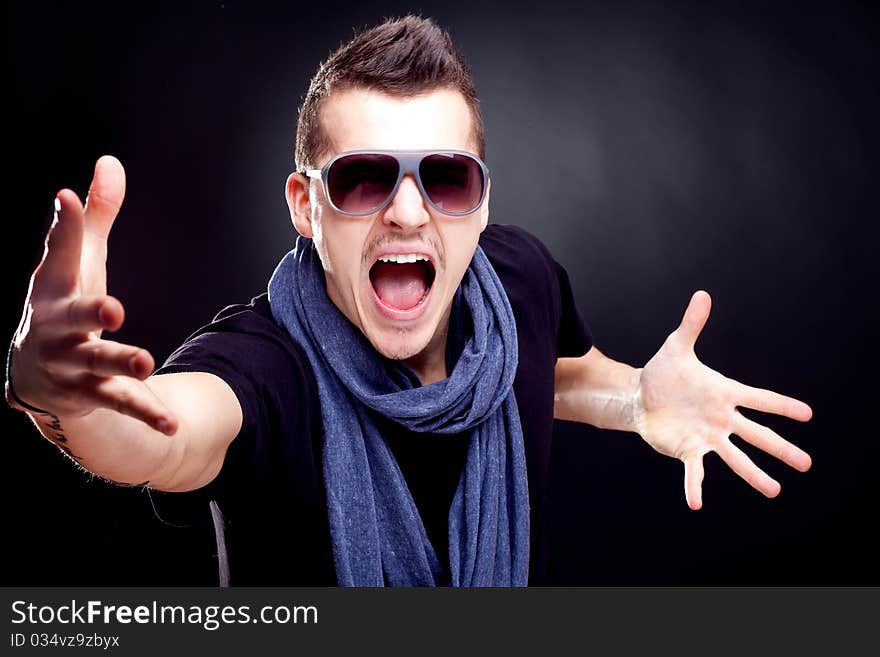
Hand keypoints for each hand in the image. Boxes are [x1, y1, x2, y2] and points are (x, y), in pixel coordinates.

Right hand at [8, 156, 176, 433]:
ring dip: (121, 363)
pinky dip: (147, 414)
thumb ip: (94, 217)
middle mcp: (58, 328)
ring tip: (147, 362)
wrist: (33, 375)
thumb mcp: (76, 263)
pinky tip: (173, 425)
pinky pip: (122, 404)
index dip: (64, 225)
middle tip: (112, 307)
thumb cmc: (61, 304)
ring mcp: (74, 364)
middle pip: (76, 318)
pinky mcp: (93, 394)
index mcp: (54, 288)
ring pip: (98, 365)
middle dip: (91, 311)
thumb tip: (109, 162)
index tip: (67, 196)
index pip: (60, 252)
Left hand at [635, 290, 811, 509]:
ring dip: (754, 475)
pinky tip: (696, 504)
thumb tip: (702, 294)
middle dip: (781, 449)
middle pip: (757, 435)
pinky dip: (694, 487)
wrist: (640, 396)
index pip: (758, 399)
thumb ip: (691, 325)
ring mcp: (707, 437)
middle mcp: (721, 418)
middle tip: (806, 464)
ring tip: (775, 490)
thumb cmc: (663, 372)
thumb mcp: (676, 348)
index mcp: (724, 393)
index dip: (781, 405)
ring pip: (735, 458)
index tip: (807, 413)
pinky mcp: (688, 450)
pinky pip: (695, 472)